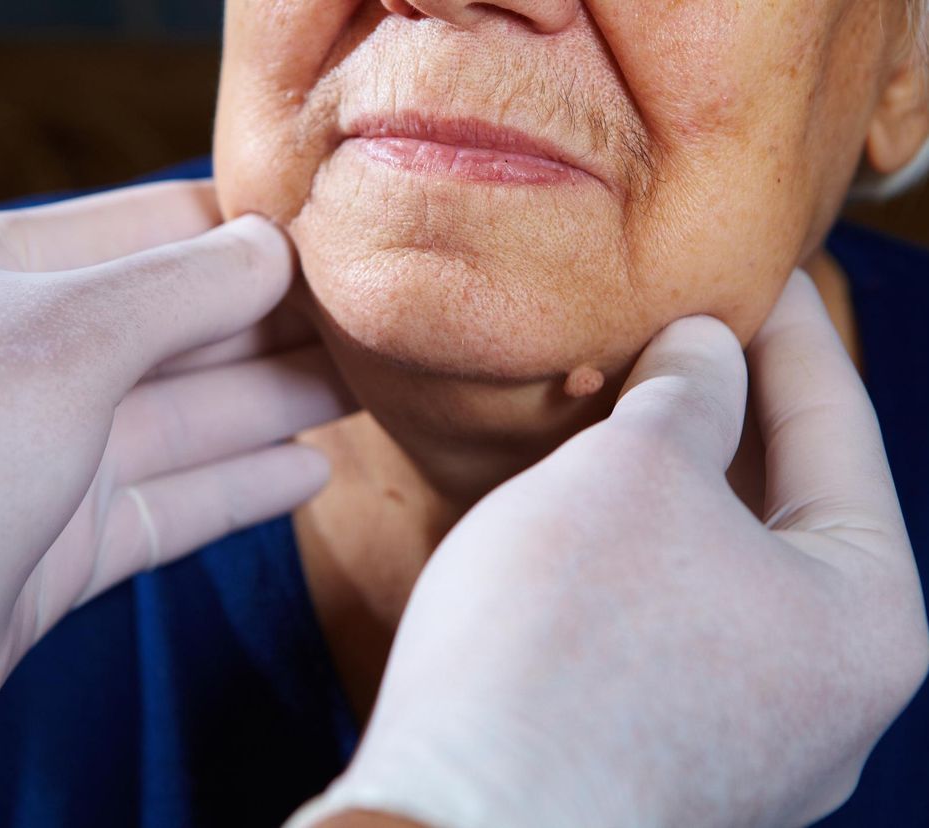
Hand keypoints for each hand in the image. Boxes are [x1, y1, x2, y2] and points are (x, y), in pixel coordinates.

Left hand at [0, 181, 353, 746]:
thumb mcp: (63, 339)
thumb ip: (180, 289)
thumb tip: (273, 247)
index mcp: (8, 279)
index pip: (157, 229)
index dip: (248, 234)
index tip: (336, 241)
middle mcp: (33, 362)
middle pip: (187, 330)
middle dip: (279, 326)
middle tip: (374, 325)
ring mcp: (51, 458)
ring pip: (192, 420)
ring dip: (279, 406)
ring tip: (366, 391)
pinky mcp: (66, 545)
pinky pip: (176, 505)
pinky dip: (243, 490)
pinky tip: (310, 473)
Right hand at [288, 270, 928, 827]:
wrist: (453, 824)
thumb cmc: (562, 644)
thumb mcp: (636, 474)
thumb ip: (690, 393)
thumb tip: (707, 347)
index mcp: (865, 619)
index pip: (839, 433)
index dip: (791, 333)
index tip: (757, 267)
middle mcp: (822, 685)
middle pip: (782, 501)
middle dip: (731, 404)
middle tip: (687, 319)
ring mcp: (744, 726)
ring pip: (716, 558)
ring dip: (675, 473)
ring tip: (631, 392)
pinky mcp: (662, 744)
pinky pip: (669, 609)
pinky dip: (639, 539)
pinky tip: (590, 492)